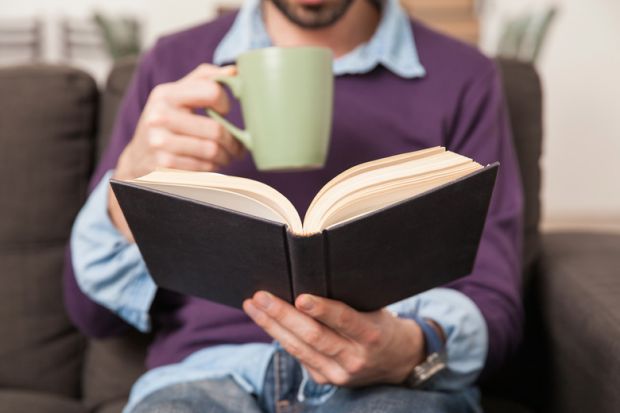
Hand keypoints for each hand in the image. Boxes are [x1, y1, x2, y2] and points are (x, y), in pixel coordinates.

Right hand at [108, 64, 244, 239]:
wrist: (138, 155)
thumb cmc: (165, 120)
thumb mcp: (176, 94)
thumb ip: (203, 79)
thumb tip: (233, 71)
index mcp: (165, 94)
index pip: (211, 91)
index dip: (226, 102)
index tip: (224, 110)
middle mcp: (159, 116)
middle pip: (216, 129)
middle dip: (233, 140)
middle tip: (237, 144)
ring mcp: (160, 142)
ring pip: (212, 150)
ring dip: (226, 155)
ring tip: (227, 154)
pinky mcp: (163, 165)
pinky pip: (203, 167)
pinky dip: (213, 167)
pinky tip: (212, 163)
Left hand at [243, 291, 425, 386]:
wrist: (398, 361)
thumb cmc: (381, 323)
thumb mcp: (375, 309)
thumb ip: (348, 300)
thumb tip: (310, 276)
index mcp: (371, 335)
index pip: (344, 320)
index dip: (322, 309)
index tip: (300, 297)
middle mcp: (355, 358)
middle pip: (313, 337)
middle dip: (282, 315)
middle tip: (261, 296)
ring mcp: (339, 374)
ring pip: (299, 349)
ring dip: (272, 326)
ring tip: (253, 307)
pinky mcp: (326, 380)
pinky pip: (299, 357)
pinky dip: (281, 337)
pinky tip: (266, 322)